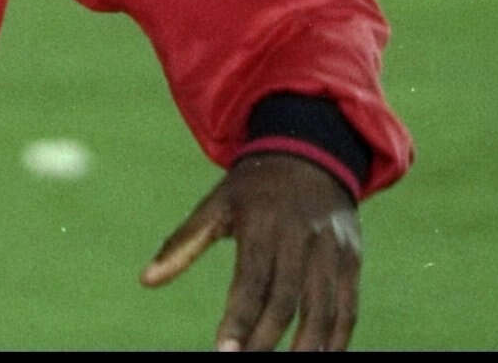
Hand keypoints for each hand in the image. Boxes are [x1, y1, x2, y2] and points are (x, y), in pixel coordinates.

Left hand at [143, 153, 361, 351]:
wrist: (310, 155)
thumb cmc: (252, 188)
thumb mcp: (215, 204)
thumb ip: (182, 243)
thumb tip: (145, 281)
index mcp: (261, 224)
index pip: (251, 281)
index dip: (238, 319)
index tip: (223, 351)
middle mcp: (300, 237)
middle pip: (285, 300)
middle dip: (265, 339)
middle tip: (246, 362)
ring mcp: (331, 250)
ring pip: (322, 310)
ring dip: (306, 347)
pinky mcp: (352, 260)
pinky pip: (348, 308)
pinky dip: (337, 338)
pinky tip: (321, 357)